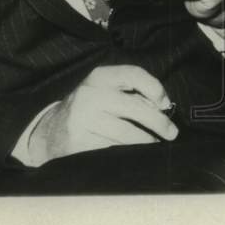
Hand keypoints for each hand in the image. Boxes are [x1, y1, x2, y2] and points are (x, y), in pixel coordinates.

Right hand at [28, 65, 176, 164]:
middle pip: (134, 107)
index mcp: (100, 77)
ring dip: (146, 139)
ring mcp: (83, 117)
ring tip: (156, 142)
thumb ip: (132, 94)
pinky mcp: (79, 139)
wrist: (52, 130)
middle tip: (172, 132)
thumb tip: (161, 108)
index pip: (133, 74)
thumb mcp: (106, 92)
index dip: (154, 88)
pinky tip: (137, 151)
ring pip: (126, 131)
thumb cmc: (90, 108)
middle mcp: (90, 94)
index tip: (165, 103)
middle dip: (158, 122)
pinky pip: (113, 147)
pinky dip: (129, 150)